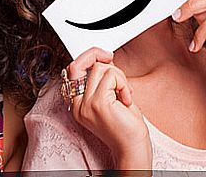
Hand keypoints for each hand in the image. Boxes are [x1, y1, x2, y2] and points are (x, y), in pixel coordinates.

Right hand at [67, 47, 151, 169]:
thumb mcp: (111, 98)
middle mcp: (78, 104)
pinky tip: (127, 98)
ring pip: (99, 68)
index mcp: (78, 104)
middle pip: (79, 64)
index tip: (104, 56)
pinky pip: (111, 76)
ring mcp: (86, 104)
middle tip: (109, 56)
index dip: (88, 58)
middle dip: (95, 54)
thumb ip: (103, 80)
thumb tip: (103, 59)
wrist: (133, 149)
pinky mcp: (98, 104)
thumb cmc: (126, 127)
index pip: (72, 70)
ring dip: (118, 76)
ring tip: (124, 92)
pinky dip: (123, 83)